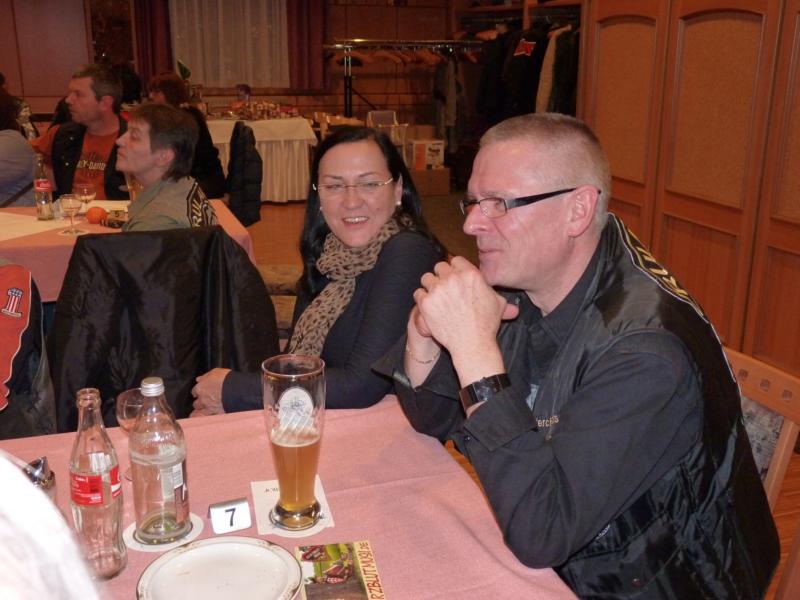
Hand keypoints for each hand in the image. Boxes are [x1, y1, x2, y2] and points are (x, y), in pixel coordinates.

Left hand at [190, 368, 229, 416]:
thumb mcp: (215, 372)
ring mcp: (207, 407)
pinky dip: (202, 418)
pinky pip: (204, 418)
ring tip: (202, 411)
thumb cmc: (227, 379)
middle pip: (196, 403)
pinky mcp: (214, 413)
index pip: (194, 391)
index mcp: (200, 388)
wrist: (236, 389)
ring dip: (200, 410)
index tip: (201, 392)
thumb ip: (205, 376)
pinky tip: (201, 419)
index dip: (198, 392)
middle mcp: (202, 398)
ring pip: (198, 412)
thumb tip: (199, 379)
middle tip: (204, 401)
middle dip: (199, 402)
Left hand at [413, 257, 518, 383]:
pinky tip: (430, 307)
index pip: (455, 260)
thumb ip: (498, 297)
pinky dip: (422, 300)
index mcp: (470, 273)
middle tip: (445, 290)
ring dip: (430, 286)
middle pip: (439, 267)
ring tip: (436, 298)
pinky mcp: (426, 302)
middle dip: (441, 277)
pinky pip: (418, 293)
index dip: (454, 270)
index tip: (454, 278)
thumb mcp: (497, 305)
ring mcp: (438, 289)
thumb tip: (513, 307)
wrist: (472, 344)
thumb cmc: (486, 325)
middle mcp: (453, 278)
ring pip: (426, 278)